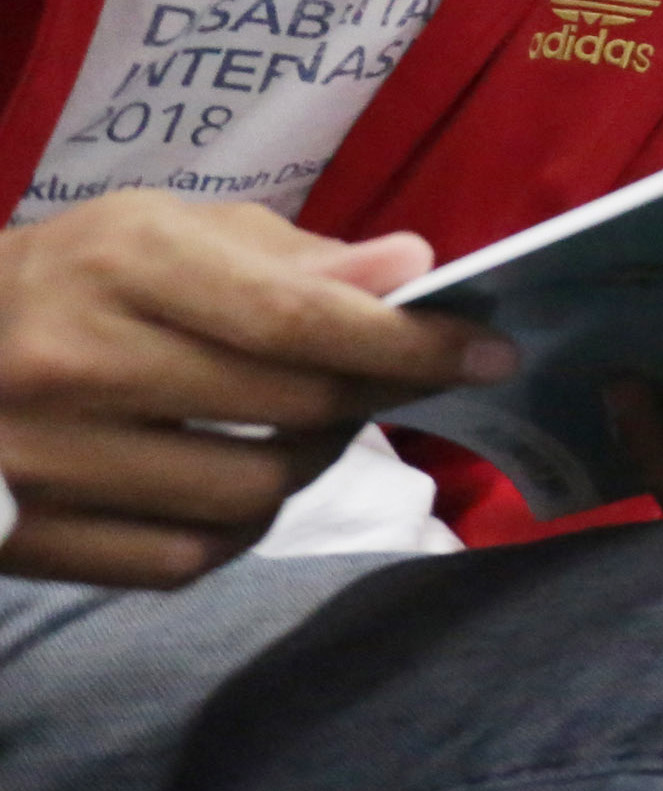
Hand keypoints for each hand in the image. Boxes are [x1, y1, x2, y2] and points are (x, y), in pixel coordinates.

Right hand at [0, 193, 509, 588]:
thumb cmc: (67, 278)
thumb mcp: (166, 232)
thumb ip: (292, 256)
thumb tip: (413, 268)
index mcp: (121, 262)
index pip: (299, 318)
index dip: (409, 343)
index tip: (489, 352)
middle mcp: (76, 361)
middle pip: (292, 408)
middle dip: (369, 397)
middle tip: (383, 381)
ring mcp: (46, 461)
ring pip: (251, 496)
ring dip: (307, 467)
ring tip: (302, 430)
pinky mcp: (28, 539)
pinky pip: (186, 559)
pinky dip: (235, 528)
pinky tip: (229, 482)